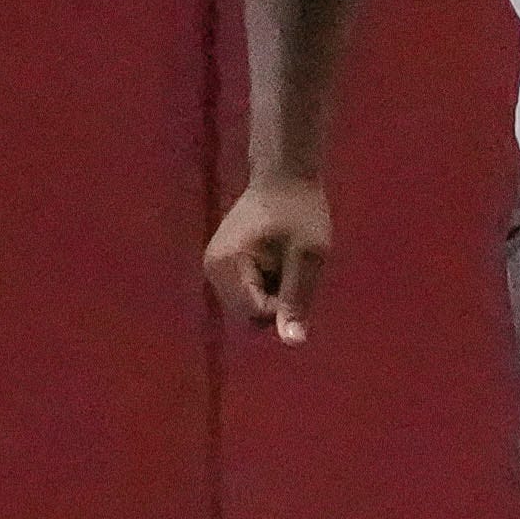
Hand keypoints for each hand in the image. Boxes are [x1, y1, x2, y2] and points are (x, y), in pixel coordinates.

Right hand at [203, 176, 332, 343]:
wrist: (284, 176)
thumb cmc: (300, 210)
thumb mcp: (308, 255)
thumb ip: (297, 299)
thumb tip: (293, 342)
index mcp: (226, 265)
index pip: (255, 313)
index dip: (284, 302)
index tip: (297, 271)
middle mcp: (211, 271)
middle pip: (249, 316)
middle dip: (276, 300)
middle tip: (290, 265)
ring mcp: (213, 269)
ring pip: (249, 309)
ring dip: (273, 294)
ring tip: (283, 260)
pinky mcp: (221, 267)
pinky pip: (248, 296)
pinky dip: (267, 286)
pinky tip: (274, 260)